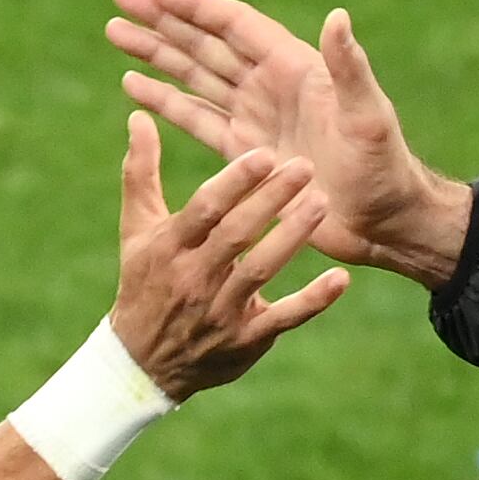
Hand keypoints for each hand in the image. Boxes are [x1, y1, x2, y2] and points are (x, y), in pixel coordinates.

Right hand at [109, 115, 350, 399]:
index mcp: (170, 247)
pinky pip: (284, 318)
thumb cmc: (145, 280)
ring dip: (292, 237)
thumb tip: (139, 117)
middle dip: (271, 199)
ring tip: (322, 204)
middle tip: (306, 166)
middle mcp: (194, 279)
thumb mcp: (137, 228)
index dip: (234, 181)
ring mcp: (221, 312)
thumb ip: (141, 171)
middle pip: (236, 234)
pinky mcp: (246, 340)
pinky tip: (341, 279)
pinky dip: (313, 301)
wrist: (144, 362)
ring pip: (261, 270)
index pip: (204, 208)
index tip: (264, 153)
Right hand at [110, 0, 473, 287]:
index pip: (235, 25)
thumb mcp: (368, 116)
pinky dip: (167, 102)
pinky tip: (135, 87)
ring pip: (195, 76)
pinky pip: (199, 119)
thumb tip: (338, 16)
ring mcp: (256, 118)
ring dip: (157, 55)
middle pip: (206, 42)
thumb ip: (348, 68)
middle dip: (163, 21)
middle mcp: (271, 86)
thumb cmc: (384, 167)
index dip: (195, 6)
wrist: (384, 221)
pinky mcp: (246, 153)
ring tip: (116, 34)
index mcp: (295, 68)